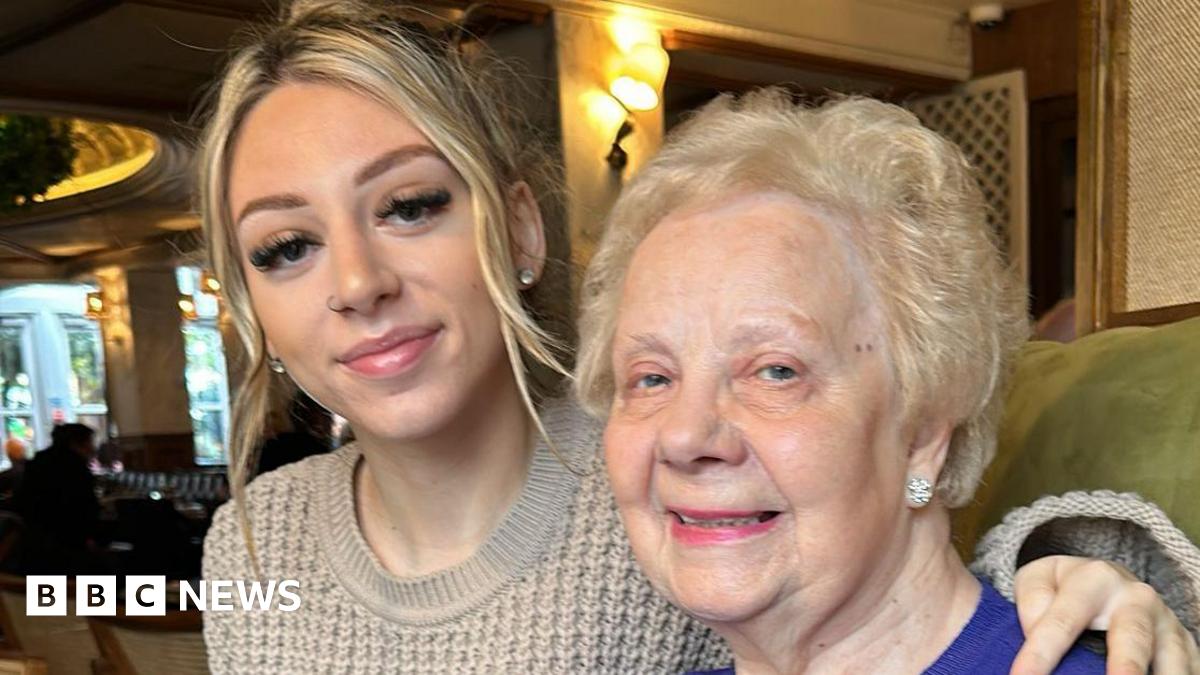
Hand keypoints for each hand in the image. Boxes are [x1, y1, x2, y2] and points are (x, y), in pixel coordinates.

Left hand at [1010, 555, 1199, 674]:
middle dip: (1126, 666)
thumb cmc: (1065, 587)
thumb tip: (1036, 634)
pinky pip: (1190, 666)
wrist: (1105, 579)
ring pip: (1172, 657)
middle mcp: (1137, 598)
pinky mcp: (1184, 643)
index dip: (1040, 653)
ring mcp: (1165, 622)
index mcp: (1094, 578)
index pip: (1062, 621)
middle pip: (1133, 637)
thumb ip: (1032, 602)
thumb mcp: (1039, 580)